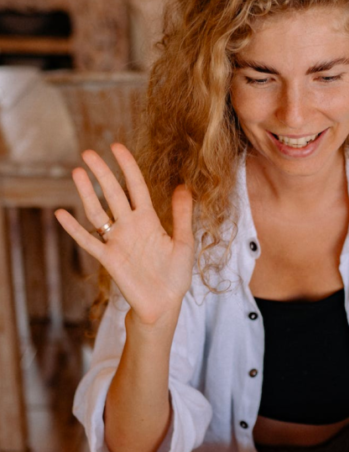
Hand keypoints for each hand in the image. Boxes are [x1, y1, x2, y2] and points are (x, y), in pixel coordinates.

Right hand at [55, 144, 194, 326]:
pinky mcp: (109, 259)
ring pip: (98, 212)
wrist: (164, 304)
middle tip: (88, 153)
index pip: (136, 187)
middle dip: (102, 173)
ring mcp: (117, 241)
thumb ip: (182, 216)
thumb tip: (183, 186)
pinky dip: (74, 229)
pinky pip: (89, 241)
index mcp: (149, 220)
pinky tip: (61, 214)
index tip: (116, 147)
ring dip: (87, 194)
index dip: (127, 167)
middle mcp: (130, 226)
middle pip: (113, 194)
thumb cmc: (175, 275)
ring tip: (76, 172)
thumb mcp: (184, 243)